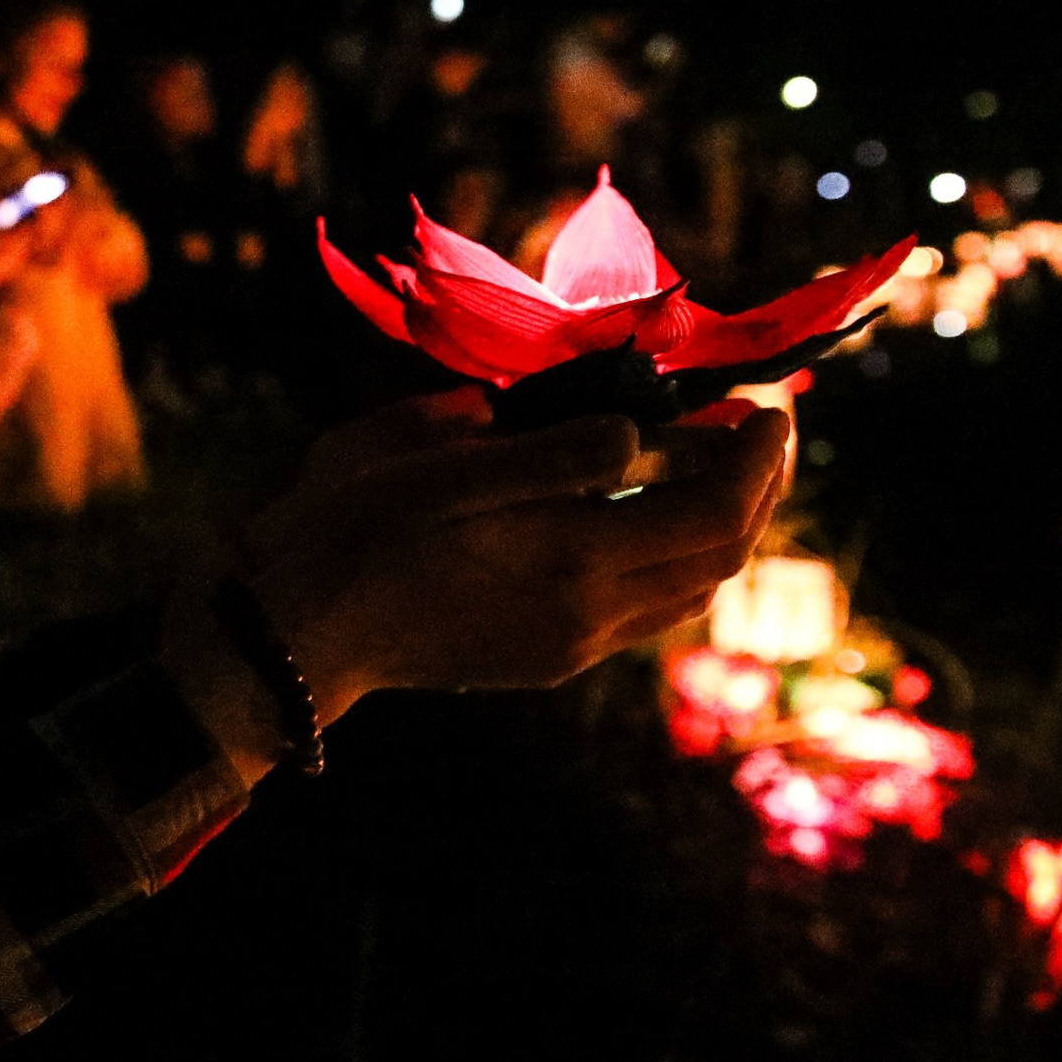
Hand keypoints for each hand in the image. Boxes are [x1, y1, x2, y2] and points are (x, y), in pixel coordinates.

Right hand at [245, 393, 788, 707]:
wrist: (294, 634)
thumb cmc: (350, 531)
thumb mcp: (436, 466)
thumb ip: (545, 450)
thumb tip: (627, 431)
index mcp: (570, 558)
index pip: (715, 511)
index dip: (756, 457)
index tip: (768, 402)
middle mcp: (591, 615)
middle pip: (720, 556)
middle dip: (755, 487)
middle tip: (755, 425)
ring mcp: (572, 645)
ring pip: (690, 590)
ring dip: (720, 525)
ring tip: (713, 464)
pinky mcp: (548, 659)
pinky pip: (647, 609)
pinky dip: (674, 556)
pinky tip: (645, 514)